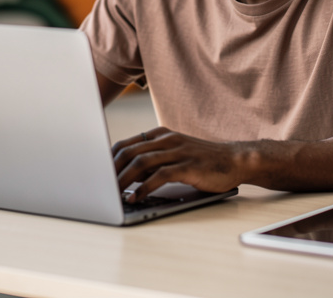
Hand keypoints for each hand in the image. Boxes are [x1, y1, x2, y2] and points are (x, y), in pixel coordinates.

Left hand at [112, 127, 244, 200]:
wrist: (235, 160)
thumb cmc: (203, 160)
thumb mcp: (175, 154)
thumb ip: (153, 160)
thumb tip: (125, 175)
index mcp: (161, 135)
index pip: (126, 144)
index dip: (109, 160)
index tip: (98, 175)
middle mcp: (167, 140)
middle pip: (129, 152)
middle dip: (111, 171)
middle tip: (100, 187)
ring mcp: (178, 151)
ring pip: (141, 162)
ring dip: (124, 180)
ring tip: (113, 194)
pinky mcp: (188, 166)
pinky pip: (160, 175)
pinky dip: (144, 188)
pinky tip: (136, 198)